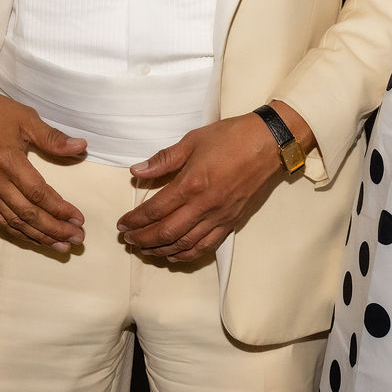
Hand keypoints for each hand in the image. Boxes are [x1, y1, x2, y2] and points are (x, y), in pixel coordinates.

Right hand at [0, 91, 86, 250]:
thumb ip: (53, 137)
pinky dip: (17, 232)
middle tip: (77, 240)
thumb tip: (81, 147)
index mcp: (6, 159)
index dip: (59, 209)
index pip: (37, 193)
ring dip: (38, 236)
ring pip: (12, 221)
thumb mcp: (25, 117)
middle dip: (53, 230)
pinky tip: (33, 239)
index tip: (79, 220)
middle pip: (26, 213)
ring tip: (60, 246)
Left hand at [119, 114, 283, 262]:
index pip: (155, 210)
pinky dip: (186, 254)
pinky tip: (174, 254)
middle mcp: (204, 205)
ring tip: (145, 249)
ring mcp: (219, 216)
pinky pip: (206, 246)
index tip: (122, 225)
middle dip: (142, 239)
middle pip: (166, 232)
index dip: (135, 220)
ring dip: (160, 250)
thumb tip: (137, 171)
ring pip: (184, 244)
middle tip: (128, 240)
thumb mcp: (193, 140)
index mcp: (191, 183)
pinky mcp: (232, 222)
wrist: (269, 143)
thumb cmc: (232, 137)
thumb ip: (164, 159)